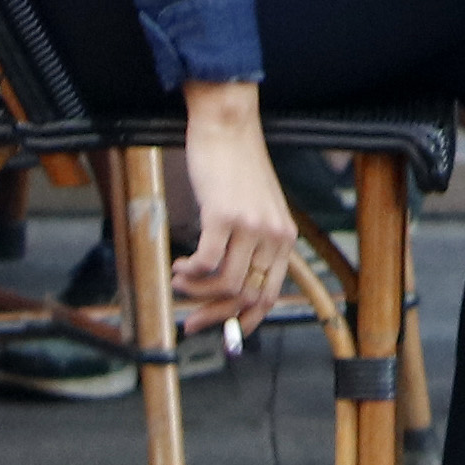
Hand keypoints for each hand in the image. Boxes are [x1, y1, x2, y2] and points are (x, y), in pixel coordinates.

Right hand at [172, 85, 297, 330]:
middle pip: (246, 296)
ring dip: (196, 292)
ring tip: (180, 282)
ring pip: (225, 284)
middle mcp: (273, 235)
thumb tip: (230, 286)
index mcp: (284, 238)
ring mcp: (250, 226)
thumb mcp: (258, 209)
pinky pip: (206, 262)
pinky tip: (179, 266)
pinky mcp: (223, 215)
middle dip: (216, 317)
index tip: (224, 335)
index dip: (244, 321)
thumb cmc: (237, 168)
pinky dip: (189, 273)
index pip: (269, 295)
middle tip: (190, 323)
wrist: (228, 128)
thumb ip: (252, 245)